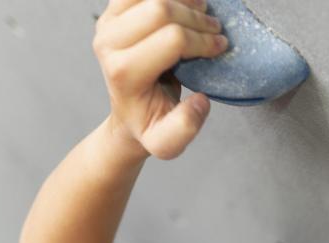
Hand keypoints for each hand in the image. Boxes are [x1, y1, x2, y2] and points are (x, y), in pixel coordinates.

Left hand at [92, 0, 227, 158]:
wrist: (129, 114)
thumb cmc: (151, 125)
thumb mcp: (167, 143)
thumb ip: (185, 128)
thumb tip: (201, 100)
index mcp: (124, 72)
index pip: (172, 39)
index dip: (203, 40)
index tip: (221, 47)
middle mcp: (108, 43)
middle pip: (160, 9)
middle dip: (196, 17)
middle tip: (216, 29)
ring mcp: (107, 23)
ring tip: (203, 11)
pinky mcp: (112, 11)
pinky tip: (184, 3)